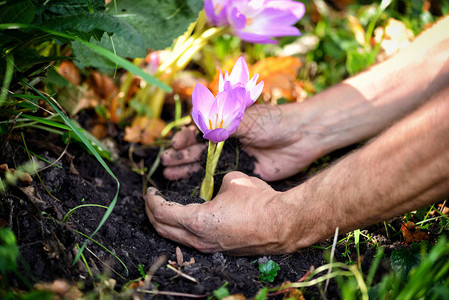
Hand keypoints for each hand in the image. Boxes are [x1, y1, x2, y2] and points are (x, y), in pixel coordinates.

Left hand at [145, 171, 313, 254]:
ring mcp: (209, 247)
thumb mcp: (232, 181)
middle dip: (151, 213)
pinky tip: (186, 219)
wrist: (282, 224)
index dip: (152, 199)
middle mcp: (199, 239)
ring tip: (163, 209)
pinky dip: (181, 229)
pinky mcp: (219, 249)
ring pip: (175, 238)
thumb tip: (214, 188)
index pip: (162, 211)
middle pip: (162, 229)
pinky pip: (191, 240)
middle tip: (150, 200)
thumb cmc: (258, 200)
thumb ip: (215, 184)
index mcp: (197, 220)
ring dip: (165, 223)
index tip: (149, 189)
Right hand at [162, 103, 323, 180]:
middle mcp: (226, 142)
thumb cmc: (272, 122)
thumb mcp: (244, 120)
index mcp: (224, 125)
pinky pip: (220, 179)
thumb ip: (221, 127)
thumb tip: (197, 130)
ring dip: (187, 169)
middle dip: (180, 155)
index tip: (175, 145)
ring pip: (204, 165)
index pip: (197, 131)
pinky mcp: (243, 172)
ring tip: (169, 174)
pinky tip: (190, 187)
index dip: (184, 138)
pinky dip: (205, 183)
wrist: (301, 136)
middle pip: (197, 150)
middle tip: (165, 163)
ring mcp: (233, 158)